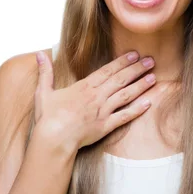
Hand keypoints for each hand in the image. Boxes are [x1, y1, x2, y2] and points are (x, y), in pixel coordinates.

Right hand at [33, 50, 155, 150]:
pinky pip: (124, 116)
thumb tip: (39, 54)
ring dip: (140, 86)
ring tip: (153, 77)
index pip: (107, 71)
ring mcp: (102, 111)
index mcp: (84, 87)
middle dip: (137, 69)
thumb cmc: (47, 117)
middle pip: (120, 80)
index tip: (134, 54)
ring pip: (126, 95)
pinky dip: (137, 110)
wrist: (53, 139)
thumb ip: (45, 72)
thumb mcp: (44, 91)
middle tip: (151, 60)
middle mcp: (97, 97)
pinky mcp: (105, 126)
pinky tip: (148, 103)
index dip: (122, 62)